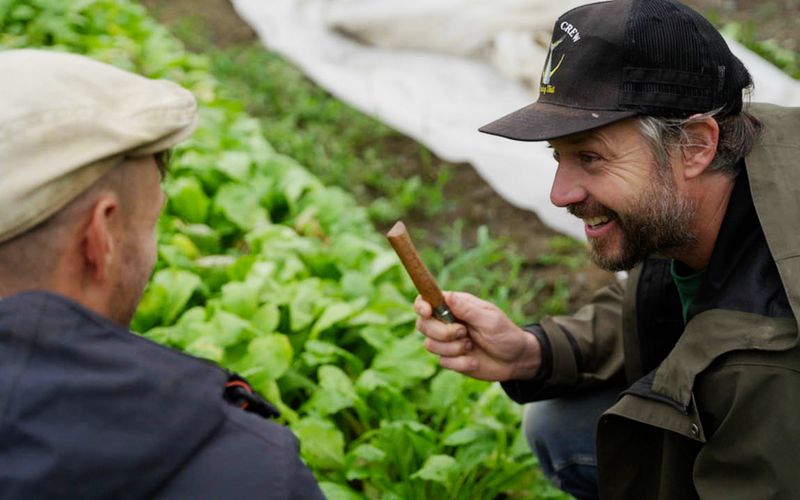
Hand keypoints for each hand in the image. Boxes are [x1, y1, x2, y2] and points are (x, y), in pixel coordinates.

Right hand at [414, 291, 540, 381]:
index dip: (421, 305)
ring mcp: (447, 341)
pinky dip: (460, 363)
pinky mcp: (451, 359)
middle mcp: (447, 322)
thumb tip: (448, 295)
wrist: (516, 361)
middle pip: (423, 324)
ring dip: (452, 348)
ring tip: (471, 346)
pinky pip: (443, 361)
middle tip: (463, 333)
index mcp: (455, 306)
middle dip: (441, 332)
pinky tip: (474, 360)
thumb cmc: (506, 334)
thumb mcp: (490, 320)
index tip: (427, 312)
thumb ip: (468, 310)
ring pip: (430, 345)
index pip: (426, 301)